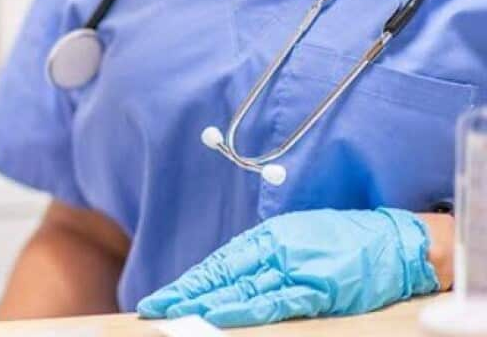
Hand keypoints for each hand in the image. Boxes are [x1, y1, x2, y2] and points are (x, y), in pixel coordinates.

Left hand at [136, 208, 439, 327]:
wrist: (397, 240)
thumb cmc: (347, 240)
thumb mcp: (299, 237)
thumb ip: (266, 254)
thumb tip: (234, 273)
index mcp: (269, 236)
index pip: (220, 262)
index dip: (191, 281)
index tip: (164, 295)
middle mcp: (275, 249)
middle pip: (221, 274)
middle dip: (185, 293)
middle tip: (154, 307)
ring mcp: (295, 268)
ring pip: (240, 288)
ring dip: (204, 303)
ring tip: (174, 314)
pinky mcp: (316, 288)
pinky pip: (272, 301)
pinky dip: (242, 308)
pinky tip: (217, 314)